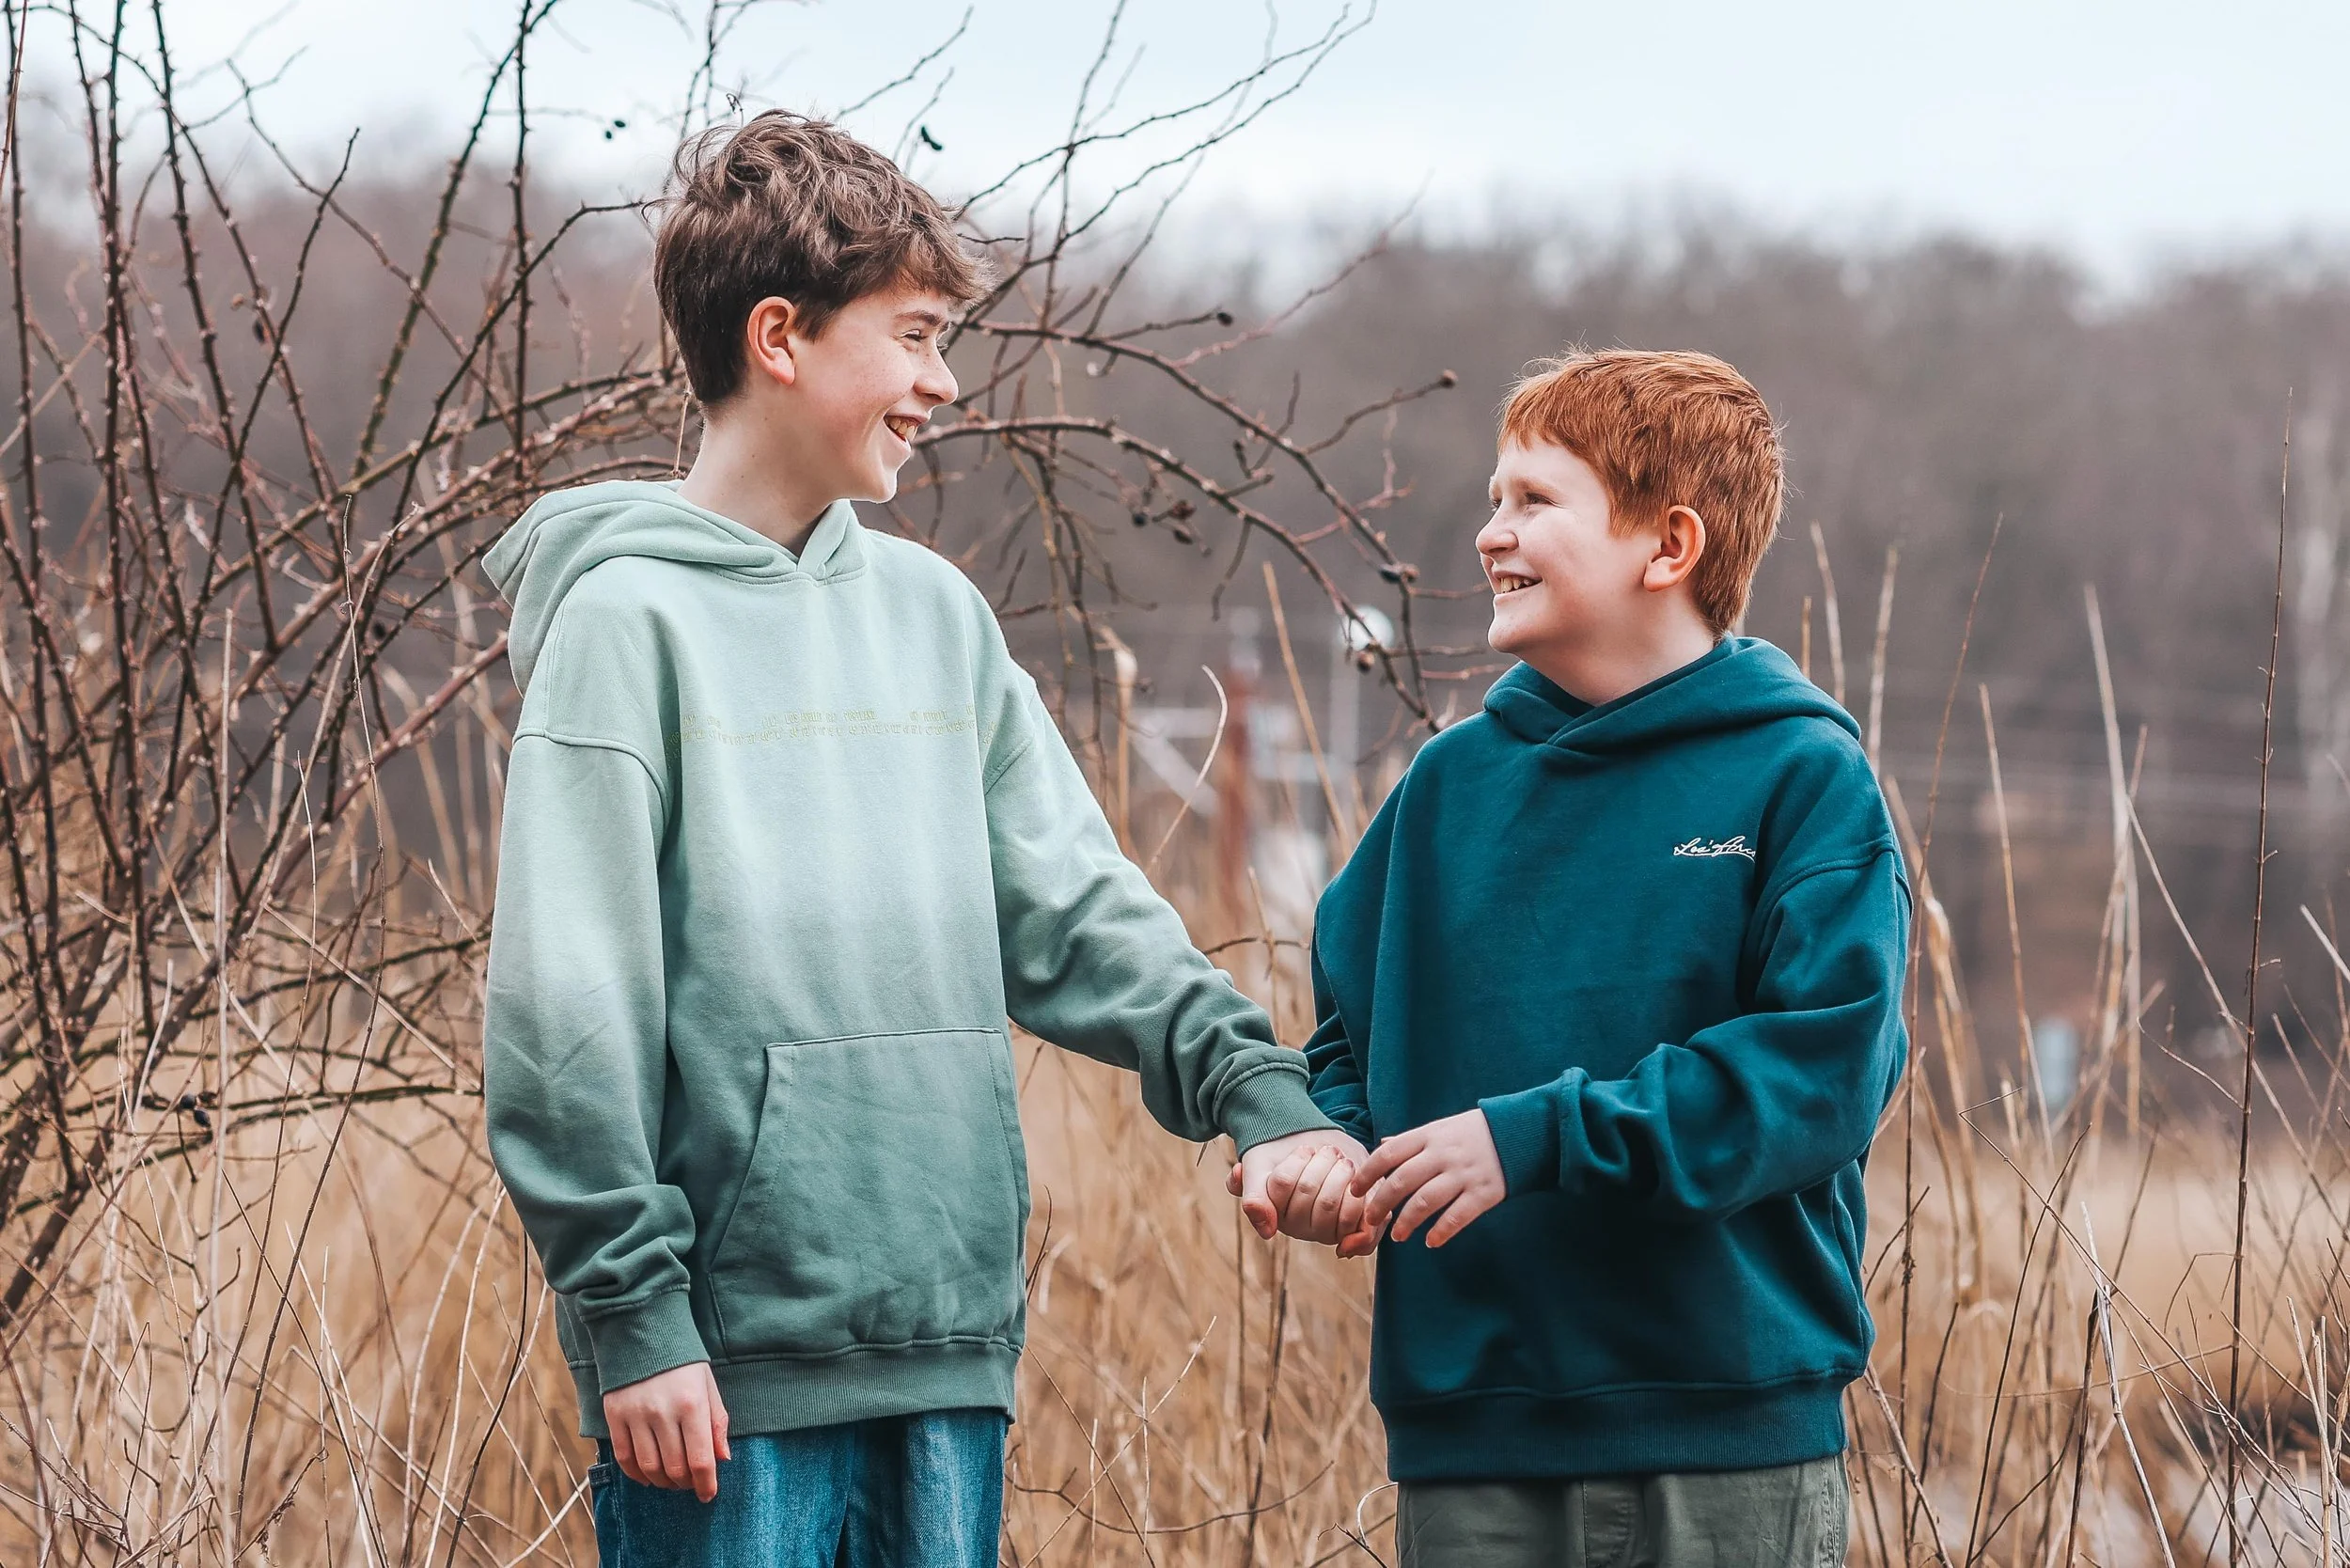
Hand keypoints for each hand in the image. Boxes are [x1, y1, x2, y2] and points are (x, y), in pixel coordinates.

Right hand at [605, 1361, 730, 1500]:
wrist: (643, 1332)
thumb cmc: (682, 1361)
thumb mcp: (707, 1385)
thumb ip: (717, 1422)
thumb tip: (722, 1459)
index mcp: (691, 1404)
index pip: (700, 1459)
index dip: (706, 1484)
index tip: (709, 1494)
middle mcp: (662, 1412)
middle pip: (675, 1468)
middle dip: (686, 1484)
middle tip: (691, 1485)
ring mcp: (635, 1415)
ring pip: (649, 1468)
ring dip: (663, 1483)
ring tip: (672, 1481)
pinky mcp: (614, 1416)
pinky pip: (624, 1458)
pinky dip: (636, 1475)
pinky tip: (648, 1477)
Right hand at [1227, 1129, 1369, 1240]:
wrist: (1317, 1150)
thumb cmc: (1284, 1157)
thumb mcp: (1258, 1169)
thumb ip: (1254, 1200)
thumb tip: (1267, 1231)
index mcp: (1272, 1212)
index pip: (1282, 1182)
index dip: (1297, 1159)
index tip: (1305, 1149)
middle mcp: (1297, 1228)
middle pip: (1307, 1190)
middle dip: (1321, 1162)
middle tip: (1329, 1150)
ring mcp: (1323, 1232)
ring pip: (1328, 1203)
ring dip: (1340, 1172)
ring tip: (1343, 1161)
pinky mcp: (1349, 1231)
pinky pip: (1351, 1222)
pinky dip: (1355, 1197)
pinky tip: (1354, 1179)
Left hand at [1349, 1108, 1507, 1247]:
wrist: (1522, 1132)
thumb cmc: (1474, 1132)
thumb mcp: (1441, 1128)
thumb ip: (1412, 1140)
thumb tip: (1383, 1145)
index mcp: (1430, 1135)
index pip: (1389, 1154)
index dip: (1368, 1173)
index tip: (1355, 1190)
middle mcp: (1444, 1154)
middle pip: (1401, 1181)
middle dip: (1381, 1203)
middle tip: (1371, 1219)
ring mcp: (1464, 1174)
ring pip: (1425, 1202)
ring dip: (1406, 1222)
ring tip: (1397, 1236)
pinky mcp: (1485, 1193)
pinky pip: (1457, 1217)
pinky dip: (1441, 1232)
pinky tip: (1430, 1241)